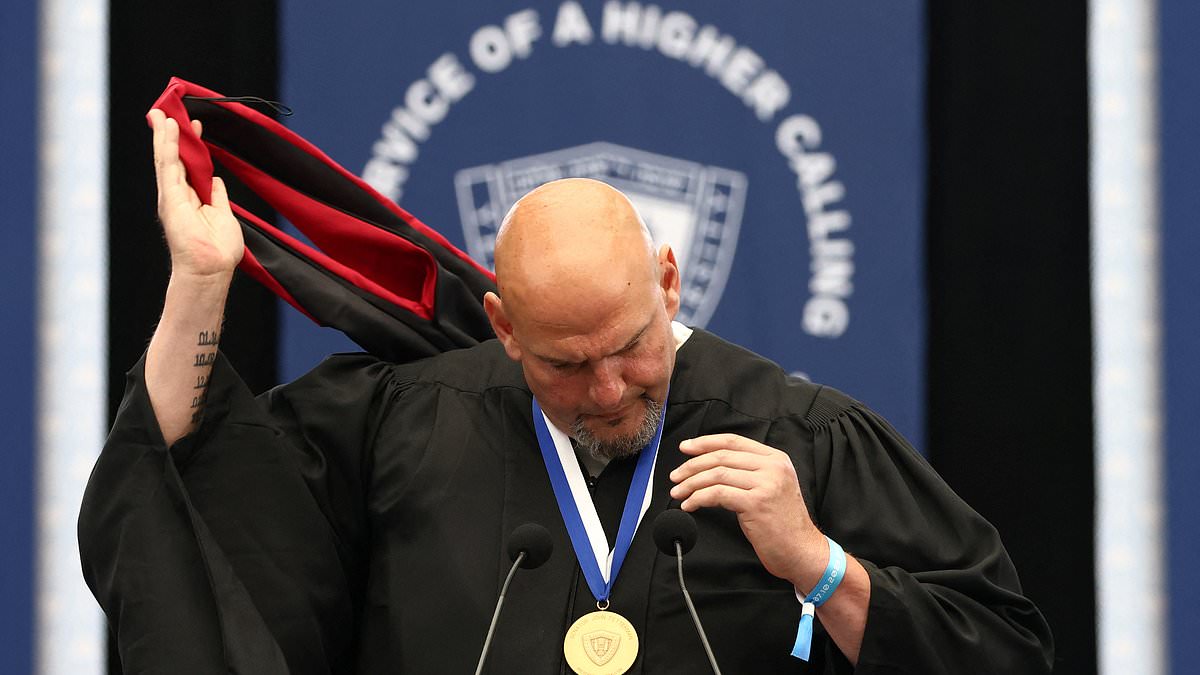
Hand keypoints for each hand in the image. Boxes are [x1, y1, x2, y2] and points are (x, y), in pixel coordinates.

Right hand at [149, 108, 242, 280]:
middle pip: (175, 159)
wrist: (211, 269)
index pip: (189, 166)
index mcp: (192, 199)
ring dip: (165, 136)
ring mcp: (172, 197)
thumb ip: (218, 196)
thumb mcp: (223, 215)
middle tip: (171, 112)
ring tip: (164, 114)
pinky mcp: (170, 199)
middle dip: (173, 135)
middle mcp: (179, 196)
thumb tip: (216, 181)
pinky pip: (168, 167)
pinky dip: (166, 147)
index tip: (195, 126)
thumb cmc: (218, 249)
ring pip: (167, 159)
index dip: (192, 145)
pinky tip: (166, 130)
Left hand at [669, 433, 827, 588]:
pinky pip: (717, 494)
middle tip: (676, 476)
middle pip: (721, 456)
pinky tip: (690, 505)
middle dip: (692, 465)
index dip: (705, 442)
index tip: (685, 448)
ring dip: (691, 483)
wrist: (801, 550)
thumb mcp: (771, 487)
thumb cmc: (782, 523)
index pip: (733, 441)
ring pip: (716, 474)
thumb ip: (749, 472)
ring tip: (678, 492)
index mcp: (776, 459)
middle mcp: (773, 467)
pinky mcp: (756, 502)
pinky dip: (698, 498)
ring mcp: (766, 484)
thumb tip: (710, 465)